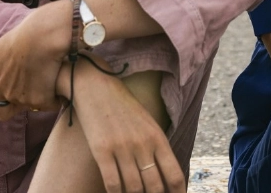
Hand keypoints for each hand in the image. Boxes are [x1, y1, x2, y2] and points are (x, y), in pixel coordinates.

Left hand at [0, 0, 71, 115]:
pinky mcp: (43, 100)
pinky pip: (52, 103)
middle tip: (37, 78)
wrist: (43, 35)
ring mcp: (26, 99)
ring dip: (43, 95)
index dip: (10, 104)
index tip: (21, 90)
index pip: (1, 112)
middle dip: (28, 97)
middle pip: (21, 106)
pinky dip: (56, 95)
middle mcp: (10, 96)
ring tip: (48, 75)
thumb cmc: (21, 37)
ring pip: (37, 105)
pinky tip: (58, 79)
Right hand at [68, 62, 184, 192]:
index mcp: (157, 137)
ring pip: (134, 188)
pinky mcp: (101, 150)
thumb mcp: (147, 124)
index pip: (174, 175)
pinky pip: (112, 183)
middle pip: (155, 187)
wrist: (95, 87)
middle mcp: (142, 144)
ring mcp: (122, 148)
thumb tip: (163, 177)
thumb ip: (157, 148)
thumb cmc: (123, 108)